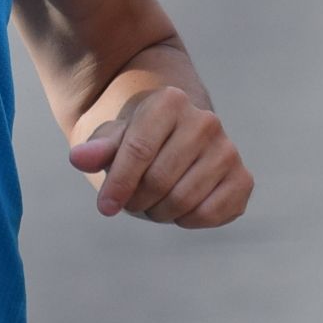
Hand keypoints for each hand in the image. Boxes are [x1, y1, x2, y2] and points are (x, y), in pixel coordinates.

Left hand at [68, 86, 251, 226]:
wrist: (176, 141)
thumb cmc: (138, 140)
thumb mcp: (113, 139)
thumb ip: (97, 149)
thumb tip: (79, 159)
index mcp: (170, 101)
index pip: (138, 150)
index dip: (118, 185)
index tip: (105, 208)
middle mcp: (205, 121)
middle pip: (158, 180)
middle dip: (137, 200)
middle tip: (132, 200)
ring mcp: (228, 150)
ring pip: (183, 201)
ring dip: (159, 212)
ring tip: (153, 202)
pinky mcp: (243, 179)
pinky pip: (210, 215)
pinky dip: (187, 221)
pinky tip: (180, 208)